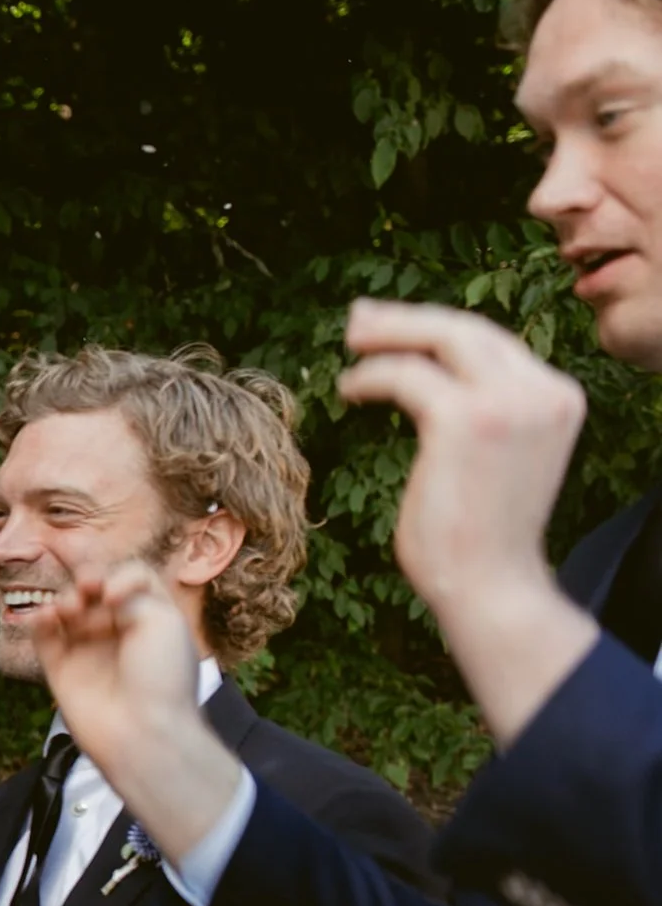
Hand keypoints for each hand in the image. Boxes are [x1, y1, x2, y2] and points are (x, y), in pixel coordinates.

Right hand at [29, 563, 242, 859]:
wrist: (142, 734)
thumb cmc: (162, 679)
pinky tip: (45, 617)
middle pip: (93, 588)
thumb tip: (98, 590)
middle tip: (87, 590)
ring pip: (66, 607)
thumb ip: (129, 589)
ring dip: (65, 600)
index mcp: (150, 618)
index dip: (119, 576)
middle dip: (87, 581)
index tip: (113, 594)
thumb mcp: (162, 620)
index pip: (130, 578)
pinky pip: (44, 634)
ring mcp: (87, 649)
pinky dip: (40, 620)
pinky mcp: (60, 668)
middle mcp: (118, 631)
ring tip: (70, 611)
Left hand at [339, 299, 602, 743]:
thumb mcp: (497, 457)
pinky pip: (406, 375)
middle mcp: (542, 392)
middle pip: (467, 328)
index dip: (438, 327)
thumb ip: (484, 411)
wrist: (492, 587)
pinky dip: (372, 376)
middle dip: (407, 319)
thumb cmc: (481, 533)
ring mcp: (507, 403)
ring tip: (348, 344)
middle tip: (358, 320)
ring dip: (386, 336)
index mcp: (557, 398)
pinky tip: (349, 390)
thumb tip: (428, 373)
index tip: (391, 325)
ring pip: (439, 338)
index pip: (493, 343)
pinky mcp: (464, 420)